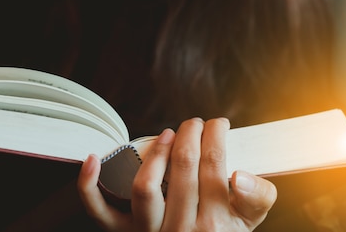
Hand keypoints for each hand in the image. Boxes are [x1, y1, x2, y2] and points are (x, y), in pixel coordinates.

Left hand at [77, 118, 277, 231]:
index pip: (214, 166)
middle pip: (183, 169)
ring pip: (145, 187)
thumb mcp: (247, 223)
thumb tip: (239, 174)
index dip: (216, 136)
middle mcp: (181, 230)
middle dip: (190, 134)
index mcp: (216, 225)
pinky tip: (93, 158)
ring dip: (156, 153)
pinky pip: (99, 211)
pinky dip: (88, 185)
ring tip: (168, 134)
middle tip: (194, 123)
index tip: (217, 124)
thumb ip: (256, 198)